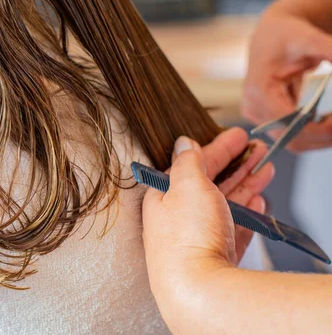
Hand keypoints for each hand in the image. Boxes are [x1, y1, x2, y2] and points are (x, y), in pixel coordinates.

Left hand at [142, 128, 273, 322]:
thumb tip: (182, 143)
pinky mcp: (216, 259)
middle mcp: (176, 220)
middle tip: (257, 149)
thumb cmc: (186, 238)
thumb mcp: (186, 185)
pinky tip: (256, 201)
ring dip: (246, 183)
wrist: (198, 291)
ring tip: (266, 169)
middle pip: (208, 185)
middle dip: (235, 164)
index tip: (236, 136)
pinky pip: (232, 230)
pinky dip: (245, 213)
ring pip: (224, 205)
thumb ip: (187, 161)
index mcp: (162, 198)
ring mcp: (197, 241)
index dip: (215, 148)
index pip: (190, 166)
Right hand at [243, 7, 331, 151]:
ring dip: (321, 139)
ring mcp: (257, 116)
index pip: (287, 120)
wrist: (270, 38)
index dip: (317, 126)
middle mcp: (252, 107)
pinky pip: (292, 138)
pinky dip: (315, 135)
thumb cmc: (285, 36)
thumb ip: (331, 51)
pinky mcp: (265, 121)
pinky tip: (330, 124)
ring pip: (293, 143)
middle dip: (323, 135)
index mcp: (257, 89)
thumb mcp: (310, 39)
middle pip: (290, 137)